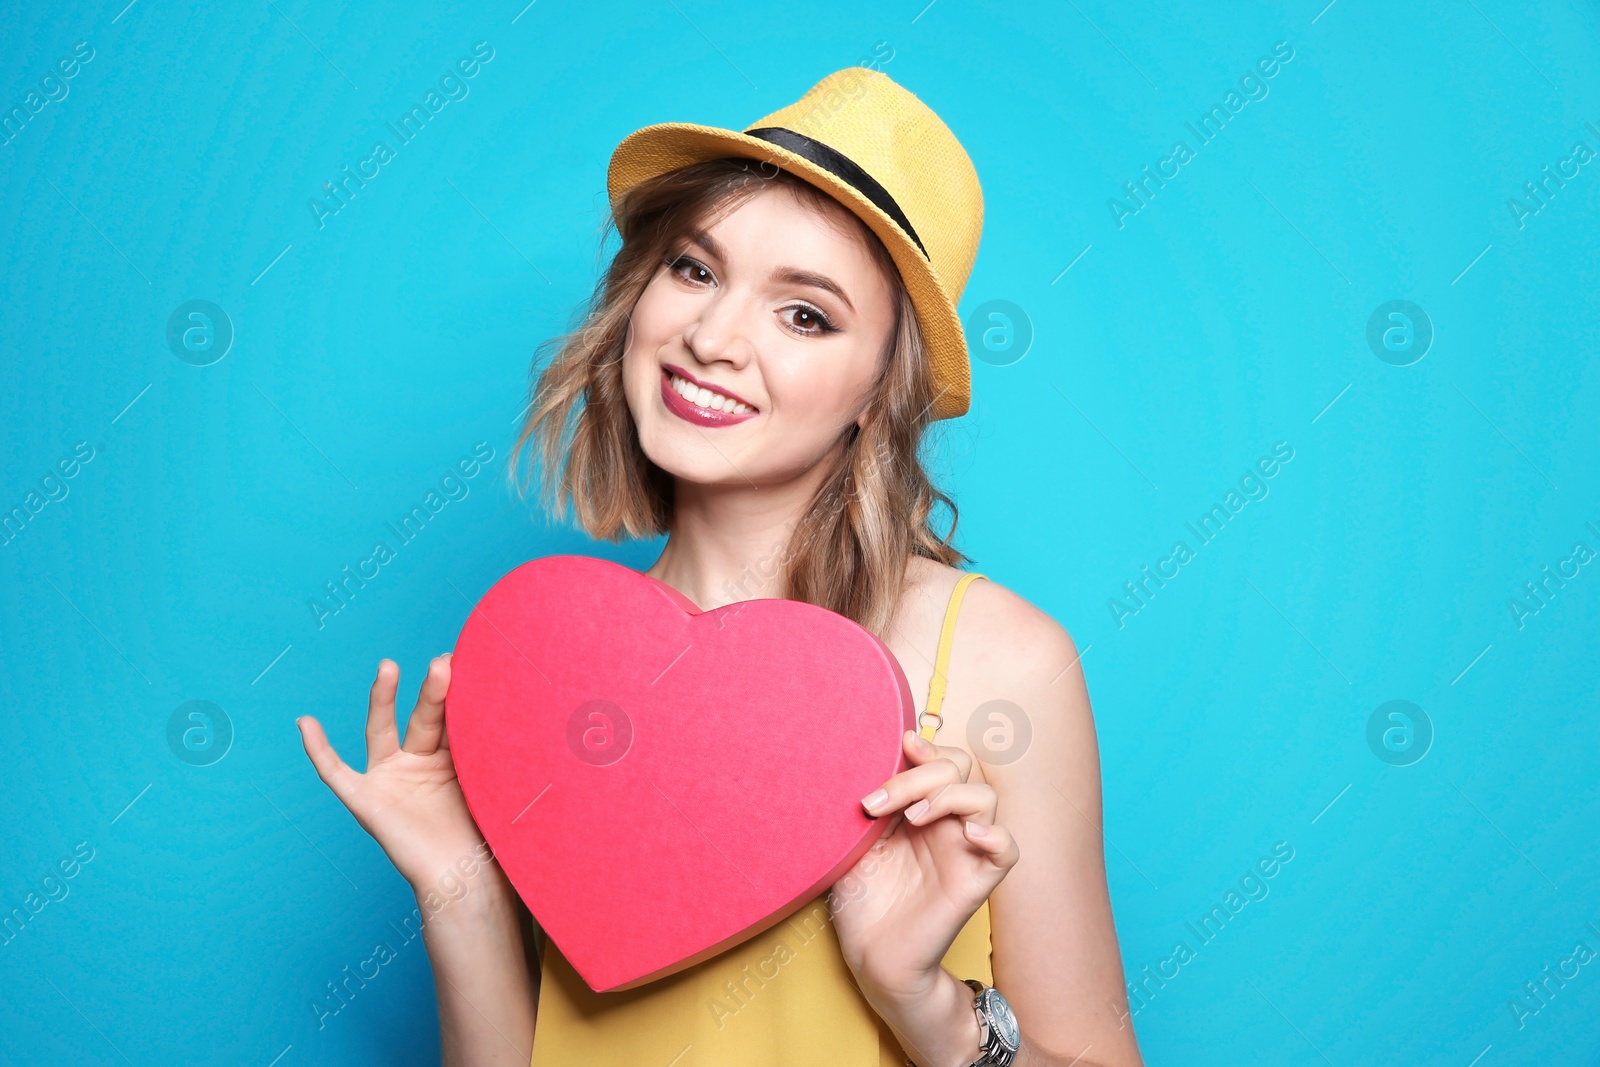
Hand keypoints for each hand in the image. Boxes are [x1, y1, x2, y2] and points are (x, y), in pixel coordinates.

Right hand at [297, 655, 504, 899]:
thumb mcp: (494, 785)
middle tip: (445, 662)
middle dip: (434, 690)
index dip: (462, 693)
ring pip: (382, 729)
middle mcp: (419, 762)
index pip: (455, 717)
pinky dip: (318, 749)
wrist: (465, 882)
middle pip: (424, 718)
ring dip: (383, 697)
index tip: (477, 662)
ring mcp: (391, 778)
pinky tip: (305, 723)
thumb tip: (529, 710)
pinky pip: (336, 773)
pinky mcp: (367, 801)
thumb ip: (495, 752)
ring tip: (389, 666)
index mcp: (453, 756)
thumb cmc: (488, 838)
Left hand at [830, 730, 1019, 1003]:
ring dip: (948, 796)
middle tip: (877, 803)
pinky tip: (967, 834)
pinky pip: (1007, 850)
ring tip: (911, 819)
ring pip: (985, 797)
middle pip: (959, 767)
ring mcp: (964, 849)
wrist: (870, 955)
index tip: (896, 746)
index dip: (923, 747)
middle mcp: (946, 822)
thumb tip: (856, 761)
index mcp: (919, 806)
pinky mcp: (976, 881)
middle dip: (919, 774)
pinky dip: (994, 834)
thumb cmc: (861, 898)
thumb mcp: (853, 842)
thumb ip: (866, 804)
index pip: (938, 757)